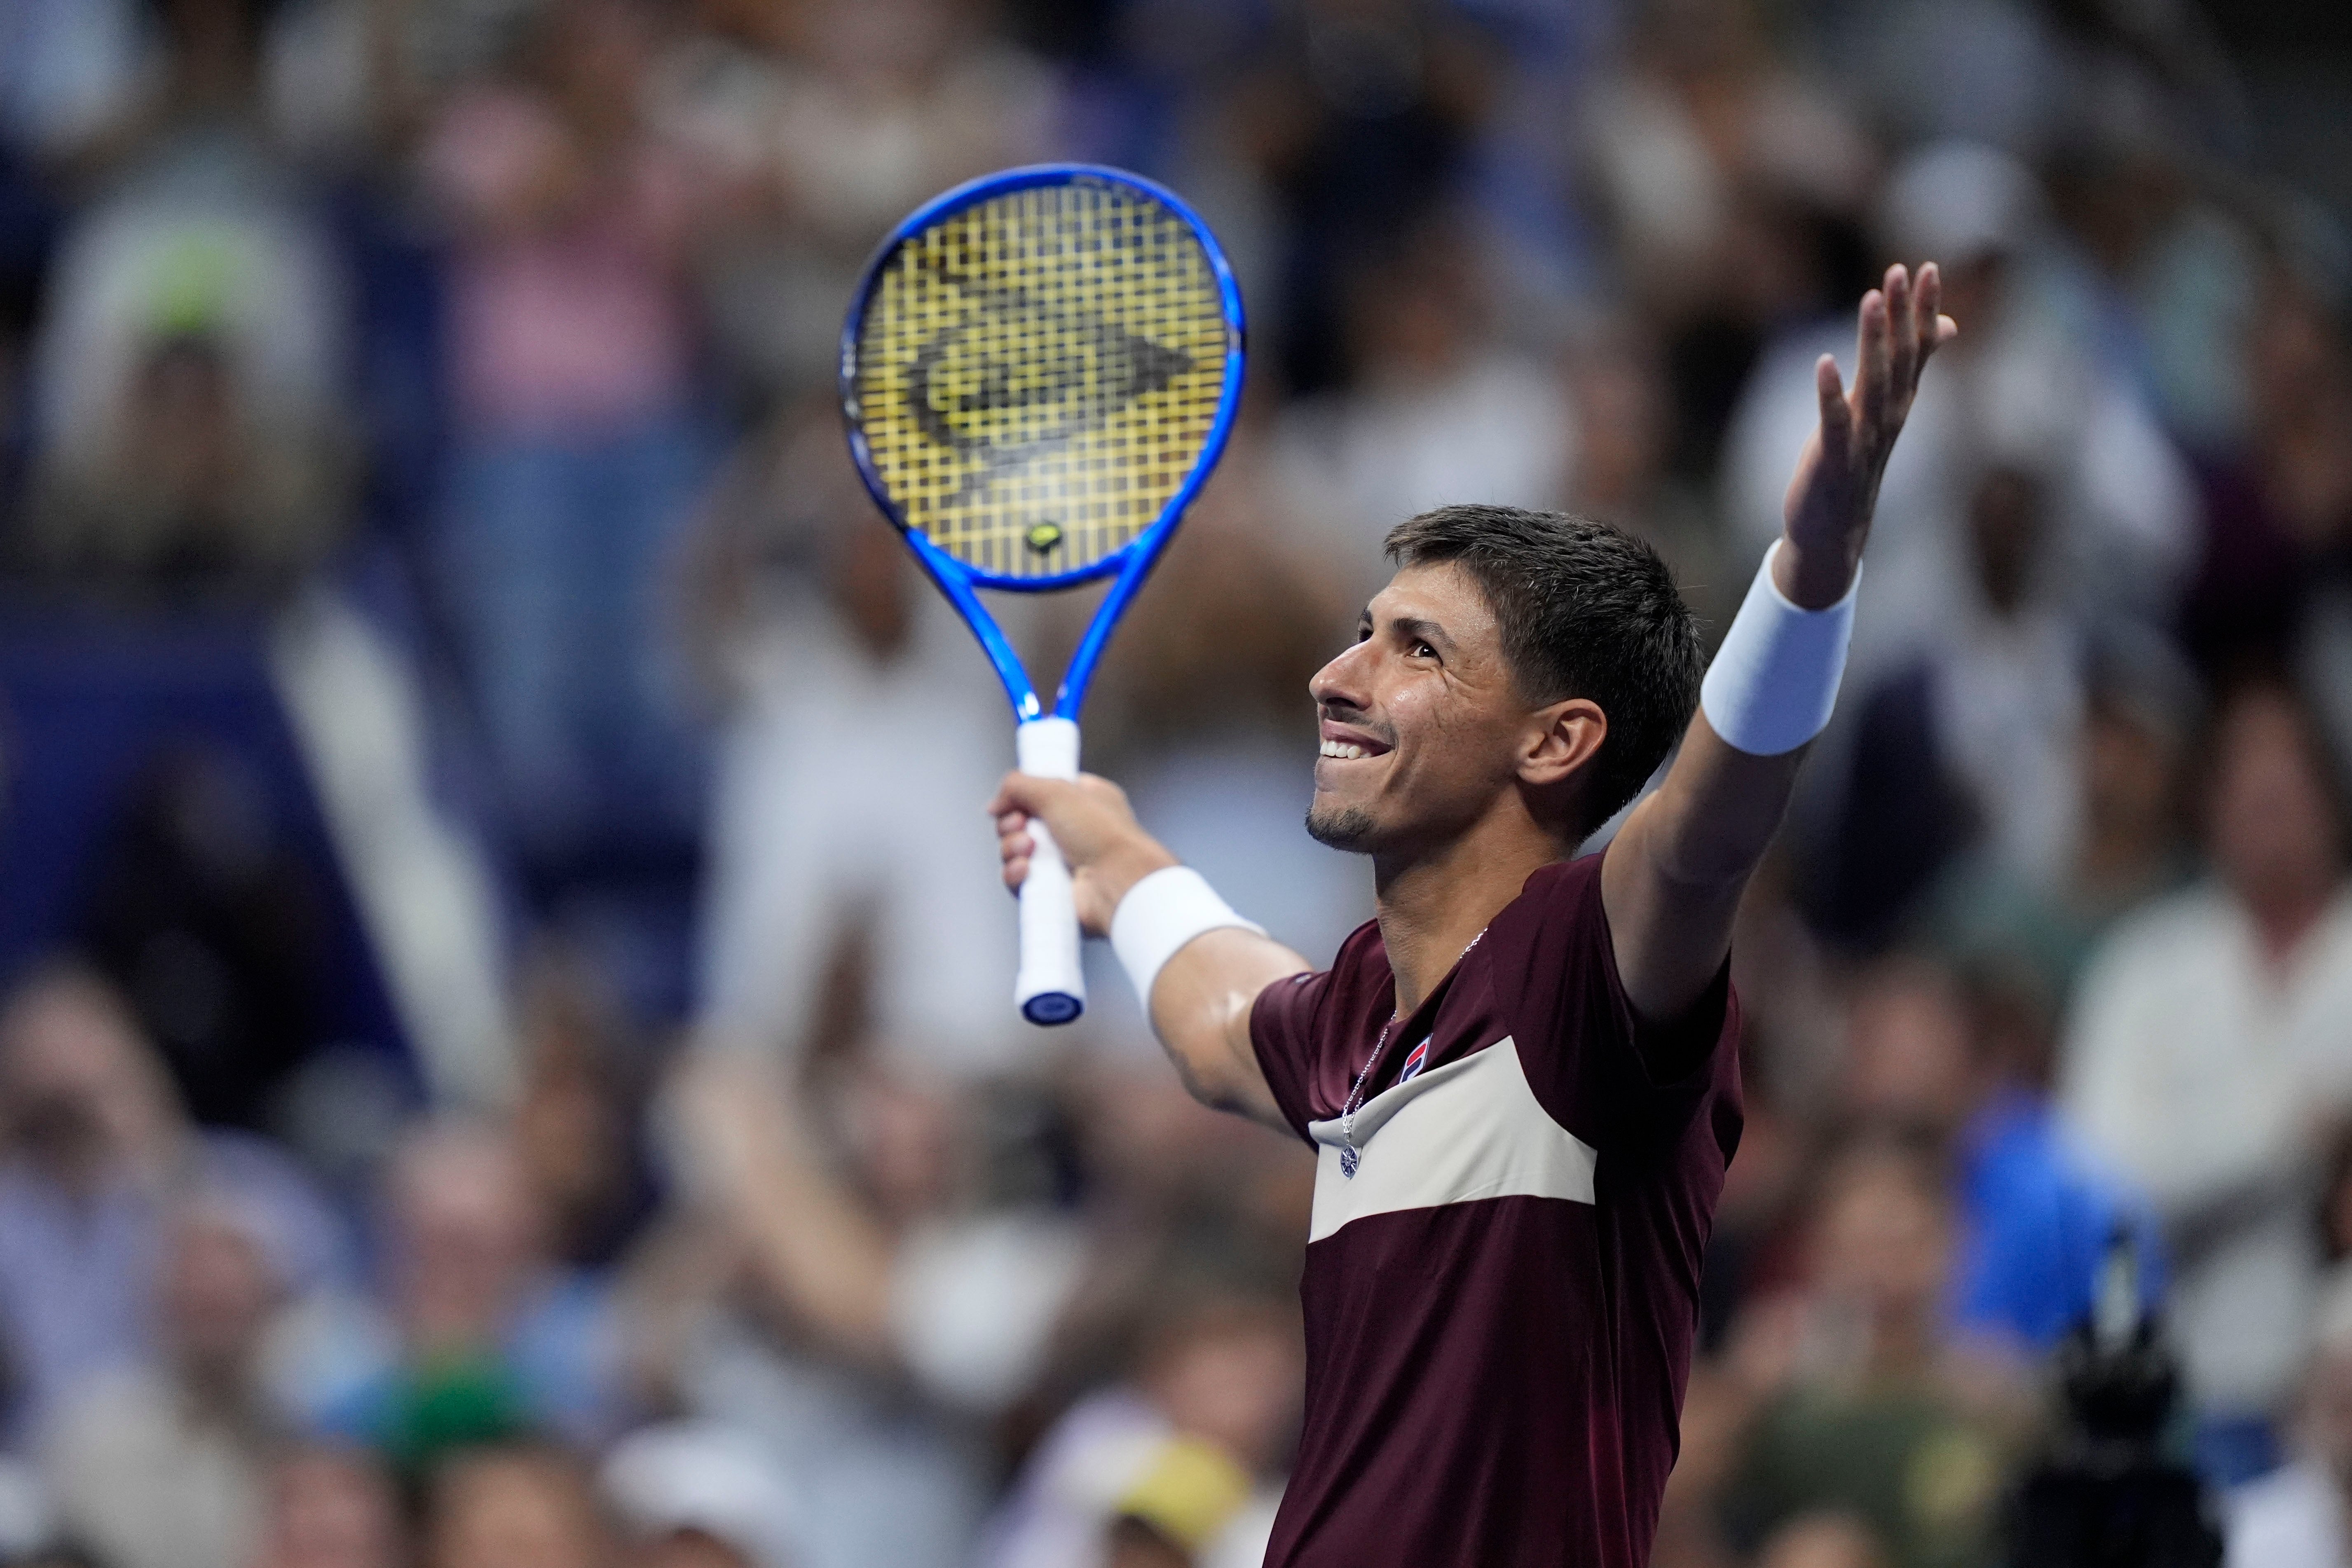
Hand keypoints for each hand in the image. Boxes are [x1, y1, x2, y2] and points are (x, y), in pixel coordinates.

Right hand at [989, 772, 1177, 935]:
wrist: (1117, 881)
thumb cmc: (1103, 835)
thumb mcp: (1056, 790)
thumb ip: (1017, 785)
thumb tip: (995, 803)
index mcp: (1082, 800)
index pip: (1038, 793)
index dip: (1020, 797)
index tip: (1013, 801)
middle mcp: (1071, 831)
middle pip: (1019, 822)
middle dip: (1012, 823)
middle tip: (1021, 824)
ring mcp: (1060, 862)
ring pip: (1013, 852)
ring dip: (1012, 847)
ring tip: (1029, 849)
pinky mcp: (1049, 890)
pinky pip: (1017, 879)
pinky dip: (1015, 874)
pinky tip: (1026, 870)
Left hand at [1777, 262, 1956, 606]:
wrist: (1836, 530)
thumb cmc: (1857, 461)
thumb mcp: (1885, 410)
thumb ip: (1910, 365)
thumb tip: (1944, 326)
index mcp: (1900, 402)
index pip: (1918, 348)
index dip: (1924, 308)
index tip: (1928, 267)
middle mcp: (1890, 416)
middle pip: (1900, 357)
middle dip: (1902, 313)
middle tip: (1902, 270)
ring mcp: (1865, 438)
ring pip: (1874, 383)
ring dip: (1873, 340)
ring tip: (1871, 298)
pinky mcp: (1835, 458)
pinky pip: (1836, 421)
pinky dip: (1831, 393)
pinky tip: (1825, 362)